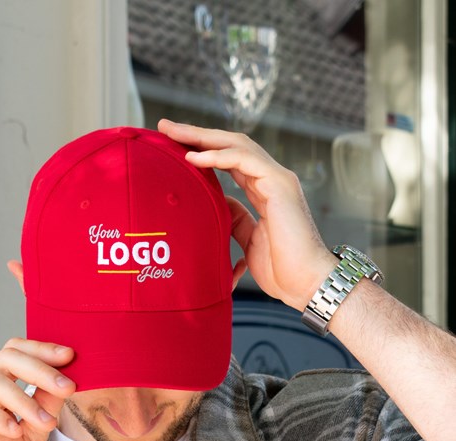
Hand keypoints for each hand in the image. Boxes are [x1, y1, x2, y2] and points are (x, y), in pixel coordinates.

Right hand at [0, 339, 75, 440]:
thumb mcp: (33, 436)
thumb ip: (45, 404)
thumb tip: (66, 375)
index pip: (13, 355)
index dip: (41, 352)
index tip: (71, 357)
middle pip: (5, 358)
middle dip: (40, 369)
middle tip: (67, 386)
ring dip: (24, 400)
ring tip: (43, 424)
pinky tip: (13, 432)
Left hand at [157, 119, 334, 311]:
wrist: (306, 284)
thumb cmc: (282, 270)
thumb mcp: (248, 240)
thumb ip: (235, 219)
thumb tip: (218, 205)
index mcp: (264, 191)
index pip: (229, 160)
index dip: (202, 150)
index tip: (172, 147)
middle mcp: (271, 179)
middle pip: (230, 145)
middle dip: (197, 134)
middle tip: (165, 127)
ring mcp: (277, 179)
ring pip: (236, 144)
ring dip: (202, 137)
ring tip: (172, 133)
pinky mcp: (279, 184)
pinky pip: (243, 160)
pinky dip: (217, 156)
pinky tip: (193, 157)